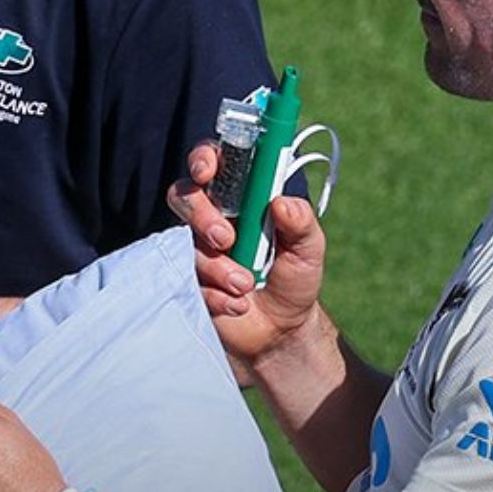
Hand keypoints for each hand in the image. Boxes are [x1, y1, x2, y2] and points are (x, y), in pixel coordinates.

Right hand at [168, 141, 329, 368]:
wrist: (280, 332)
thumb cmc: (293, 280)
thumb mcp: (308, 250)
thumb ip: (301, 223)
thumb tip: (281, 203)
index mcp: (241, 198)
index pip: (214, 162)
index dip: (205, 158)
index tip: (209, 170)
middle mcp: (211, 218)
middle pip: (184, 194)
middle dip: (201, 214)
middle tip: (226, 239)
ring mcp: (195, 249)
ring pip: (185, 242)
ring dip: (217, 267)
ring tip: (245, 286)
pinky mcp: (186, 280)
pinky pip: (186, 279)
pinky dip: (214, 295)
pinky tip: (237, 306)